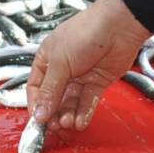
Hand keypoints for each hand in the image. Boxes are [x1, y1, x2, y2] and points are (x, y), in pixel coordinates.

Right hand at [29, 0, 150, 132]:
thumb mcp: (60, 62)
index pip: (36, 88)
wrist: (117, 27)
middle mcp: (62, 70)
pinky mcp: (98, 82)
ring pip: (71, 102)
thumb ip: (50, 90)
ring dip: (69, 114)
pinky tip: (81, 122)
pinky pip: (88, 101)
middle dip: (54, 113)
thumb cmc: (84, 35)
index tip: (38, 120)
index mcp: (47, 60)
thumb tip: (39, 114)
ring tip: (69, 123)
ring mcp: (81, 77)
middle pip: (54, 98)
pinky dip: (84, 112)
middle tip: (55, 126)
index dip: (36, 105)